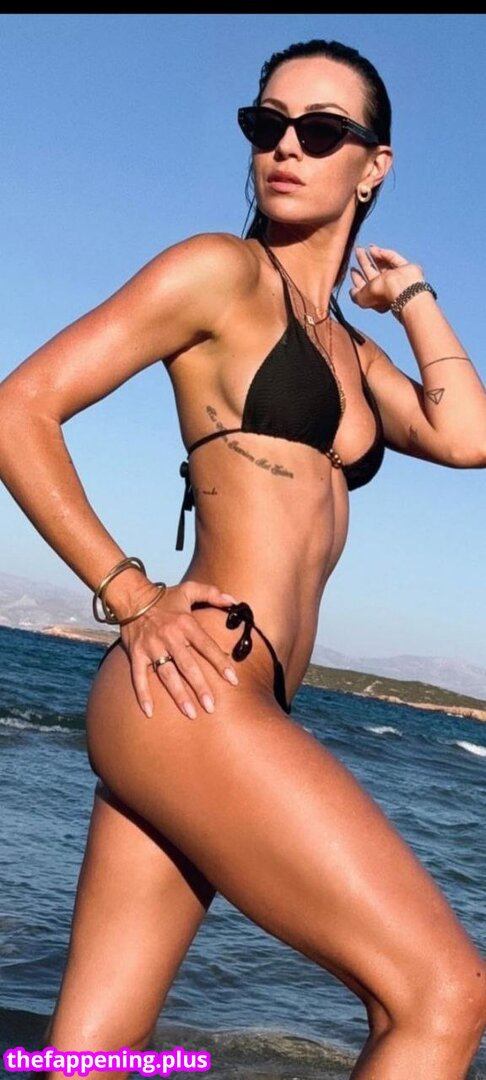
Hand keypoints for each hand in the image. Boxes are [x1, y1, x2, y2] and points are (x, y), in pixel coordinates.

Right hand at [119, 580, 239, 720]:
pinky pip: (138, 676)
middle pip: (188, 665)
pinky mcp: (136, 653)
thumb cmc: (164, 597)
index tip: (233, 680)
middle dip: (200, 686)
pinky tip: (149, 712)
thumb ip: (213, 593)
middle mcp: (169, 636)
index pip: (206, 646)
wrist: (132, 596)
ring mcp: (151, 646)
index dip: (220, 663)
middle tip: (211, 706)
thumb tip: (235, 601)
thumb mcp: (189, 589)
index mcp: (185, 623)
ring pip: (167, 674)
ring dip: (178, 695)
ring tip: (190, 713)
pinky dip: (142, 694)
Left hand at [349, 245, 424, 312]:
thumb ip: (355, 295)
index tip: (352, 268)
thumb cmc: (382, 294)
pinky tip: (376, 250)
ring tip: (366, 247)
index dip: (357, 277)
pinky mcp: (406, 268)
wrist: (402, 289)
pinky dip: (386, 254)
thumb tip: (351, 290)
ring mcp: (396, 277)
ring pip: (383, 264)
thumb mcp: (362, 298)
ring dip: (374, 255)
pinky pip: (394, 259)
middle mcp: (386, 287)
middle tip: (358, 251)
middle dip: (364, 262)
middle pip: (372, 272)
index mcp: (376, 295)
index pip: (365, 285)